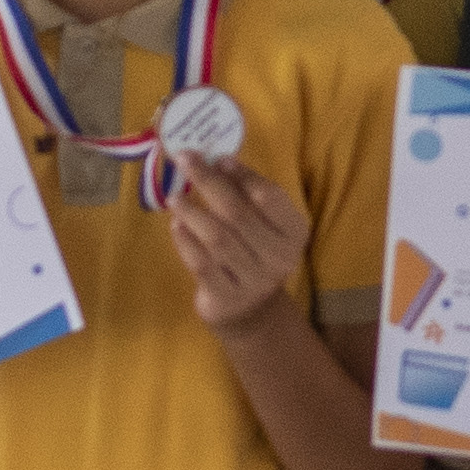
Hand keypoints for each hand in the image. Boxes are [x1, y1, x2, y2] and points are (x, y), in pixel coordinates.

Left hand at [169, 149, 315, 331]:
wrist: (251, 311)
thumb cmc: (255, 253)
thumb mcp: (262, 225)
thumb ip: (245, 195)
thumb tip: (217, 160)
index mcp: (294, 232)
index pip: (269, 197)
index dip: (243, 175)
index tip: (217, 158)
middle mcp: (279, 258)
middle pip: (238, 213)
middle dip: (208, 182)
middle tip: (185, 161)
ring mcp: (254, 281)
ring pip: (217, 238)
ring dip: (192, 212)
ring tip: (174, 197)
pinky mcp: (227, 298)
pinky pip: (201, 263)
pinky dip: (185, 241)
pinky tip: (176, 224)